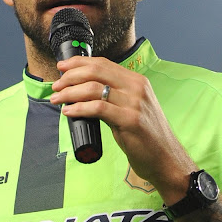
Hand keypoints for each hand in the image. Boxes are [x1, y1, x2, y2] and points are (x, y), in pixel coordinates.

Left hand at [50, 56, 195, 203]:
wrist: (166, 159)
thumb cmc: (146, 136)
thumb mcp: (133, 107)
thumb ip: (116, 96)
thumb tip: (84, 90)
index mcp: (137, 81)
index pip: (103, 63)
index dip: (79, 63)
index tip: (62, 67)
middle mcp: (137, 87)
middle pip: (96, 71)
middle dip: (70, 76)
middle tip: (56, 85)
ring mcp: (134, 103)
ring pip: (93, 88)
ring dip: (69, 92)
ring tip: (57, 99)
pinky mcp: (130, 120)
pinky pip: (97, 108)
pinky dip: (79, 108)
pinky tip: (69, 111)